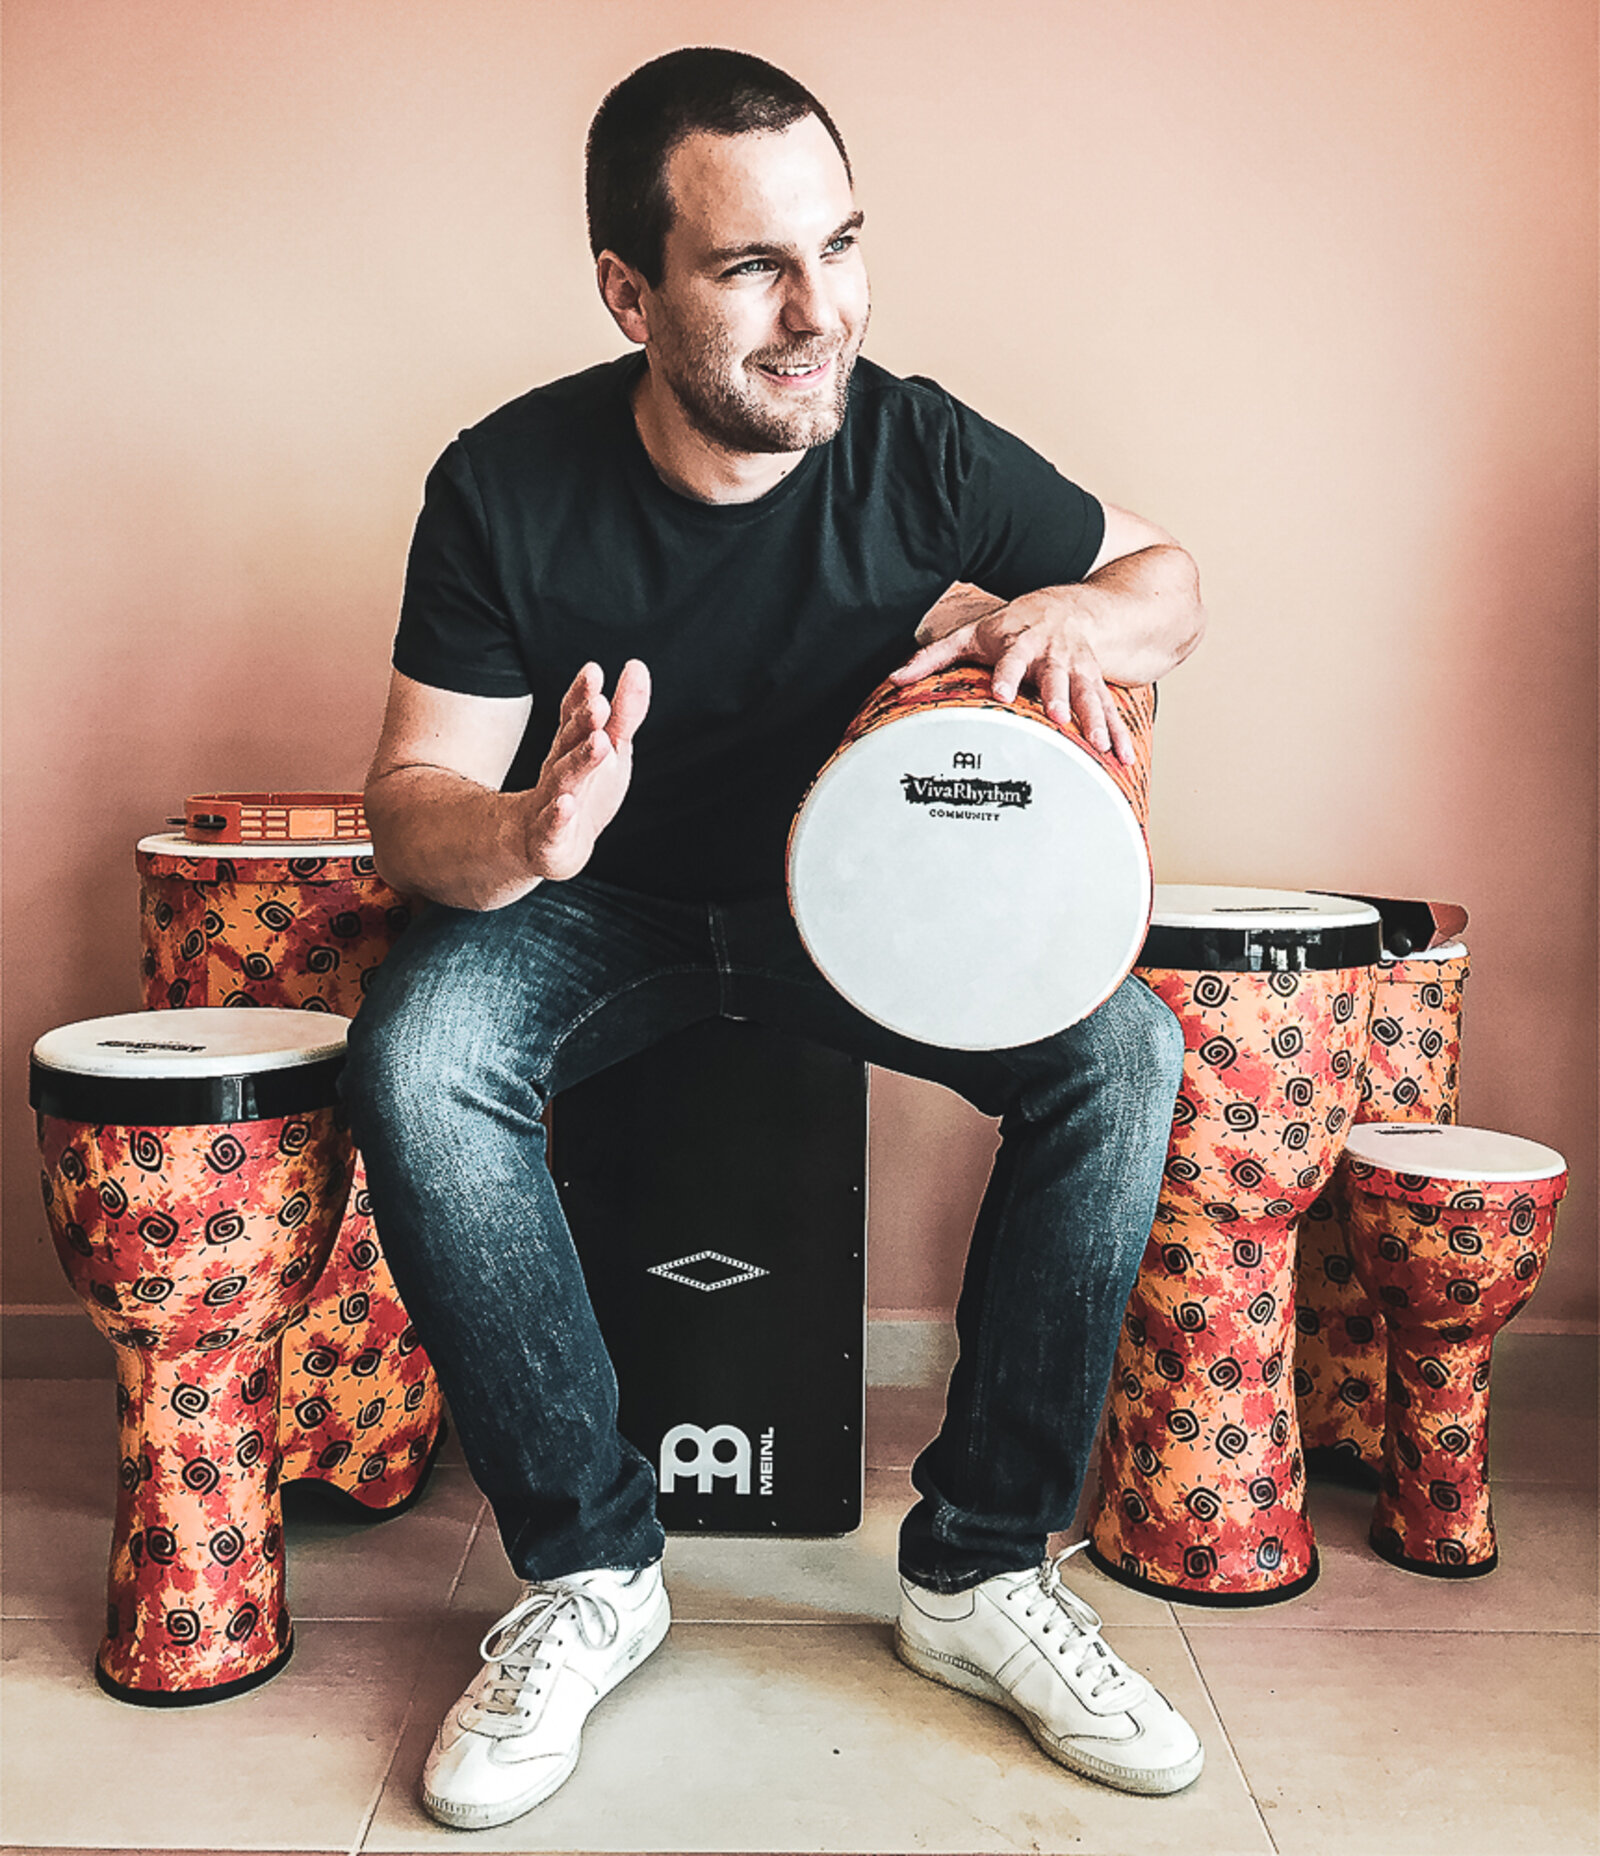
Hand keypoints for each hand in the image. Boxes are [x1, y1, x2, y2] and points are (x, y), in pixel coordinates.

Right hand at [519, 660, 649, 879]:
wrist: (545, 844)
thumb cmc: (584, 791)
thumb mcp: (609, 748)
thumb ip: (624, 712)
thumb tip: (637, 665)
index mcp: (571, 746)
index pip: (574, 716)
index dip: (582, 695)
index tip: (594, 671)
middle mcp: (559, 769)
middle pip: (569, 742)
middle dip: (583, 722)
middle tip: (600, 703)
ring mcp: (551, 802)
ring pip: (564, 779)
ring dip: (580, 761)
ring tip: (598, 743)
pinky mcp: (549, 836)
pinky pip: (552, 825)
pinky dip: (558, 815)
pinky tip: (567, 804)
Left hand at [891, 587, 1137, 765]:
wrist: (1069, 605)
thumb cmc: (1012, 625)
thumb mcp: (970, 633)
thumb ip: (933, 656)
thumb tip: (893, 679)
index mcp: (1020, 643)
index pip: (1012, 659)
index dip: (1008, 676)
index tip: (1002, 694)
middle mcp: (1053, 654)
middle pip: (1058, 676)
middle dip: (1061, 697)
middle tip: (1060, 720)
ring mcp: (1080, 668)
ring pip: (1090, 693)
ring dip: (1096, 719)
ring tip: (1100, 746)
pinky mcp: (1097, 683)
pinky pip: (1111, 709)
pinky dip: (1119, 733)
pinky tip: (1123, 758)